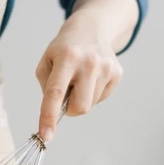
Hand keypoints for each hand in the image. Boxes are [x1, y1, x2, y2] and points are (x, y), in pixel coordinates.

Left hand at [33, 0, 137, 144]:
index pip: (55, 92)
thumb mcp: (47, 60)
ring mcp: (106, 67)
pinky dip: (92, 93)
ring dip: (81, 98)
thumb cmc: (64, 48)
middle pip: (80, 107)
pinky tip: (91, 76)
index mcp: (66, 57)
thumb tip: (59, 113)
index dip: (49, 116)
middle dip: (70, 109)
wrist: (91, 27)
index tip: (46, 136)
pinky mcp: (117, 73)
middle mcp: (89, 62)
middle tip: (67, 93)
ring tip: (79, 78)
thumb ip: (47, 87)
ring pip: (90, 104)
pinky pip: (101, 98)